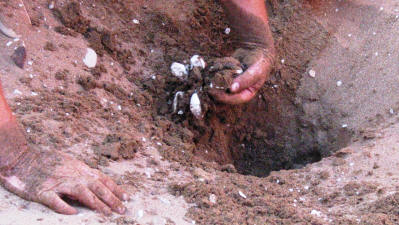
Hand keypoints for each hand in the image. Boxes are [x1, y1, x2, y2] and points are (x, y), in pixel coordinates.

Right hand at [0, 121, 128, 214]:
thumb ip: (81, 172)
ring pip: (81, 191)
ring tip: (106, 214)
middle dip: (111, 198)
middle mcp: (71, 174)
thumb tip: (95, 183)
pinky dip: (64, 206)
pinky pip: (54, 200)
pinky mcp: (42, 190)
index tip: (126, 197)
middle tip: (122, 209)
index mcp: (78, 168)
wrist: (21, 158)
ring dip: (95, 203)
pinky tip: (73, 213)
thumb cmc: (45, 160)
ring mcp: (57, 182)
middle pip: (96, 185)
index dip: (115, 188)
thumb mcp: (68, 162)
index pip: (101, 178)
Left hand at [212, 0, 275, 103]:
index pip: (233, 100)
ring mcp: (230, 85)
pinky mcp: (224, 77)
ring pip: (218, 90)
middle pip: (223, 97)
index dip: (223, 98)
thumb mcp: (255, 72)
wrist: (256, 51)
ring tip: (203, 82)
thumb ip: (245, 80)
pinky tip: (205, 74)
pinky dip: (210, 78)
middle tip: (205, 87)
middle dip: (214, 93)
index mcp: (246, 94)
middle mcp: (237, 92)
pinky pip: (216, 80)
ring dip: (210, 87)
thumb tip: (232, 89)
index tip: (213, 92)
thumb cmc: (259, 63)